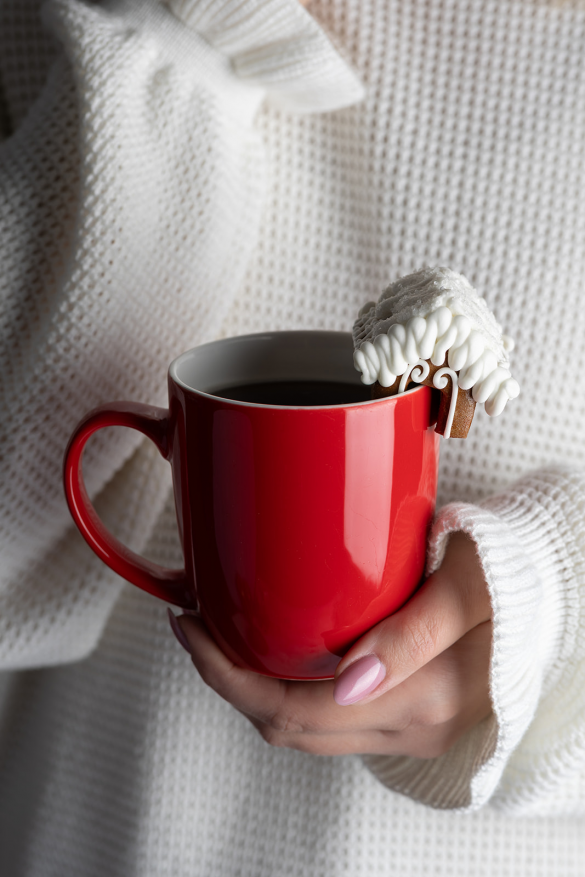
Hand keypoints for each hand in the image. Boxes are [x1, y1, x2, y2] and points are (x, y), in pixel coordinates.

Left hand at [169, 532, 492, 757]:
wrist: (558, 588)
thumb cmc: (516, 572)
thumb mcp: (470, 582)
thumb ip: (414, 633)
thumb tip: (347, 679)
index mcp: (421, 698)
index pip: (291, 711)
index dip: (227, 676)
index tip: (191, 626)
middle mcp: (411, 727)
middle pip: (289, 728)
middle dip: (229, 681)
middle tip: (197, 624)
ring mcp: (412, 728)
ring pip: (309, 729)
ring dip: (257, 687)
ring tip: (229, 633)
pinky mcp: (413, 714)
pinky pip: (333, 719)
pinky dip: (292, 689)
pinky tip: (284, 649)